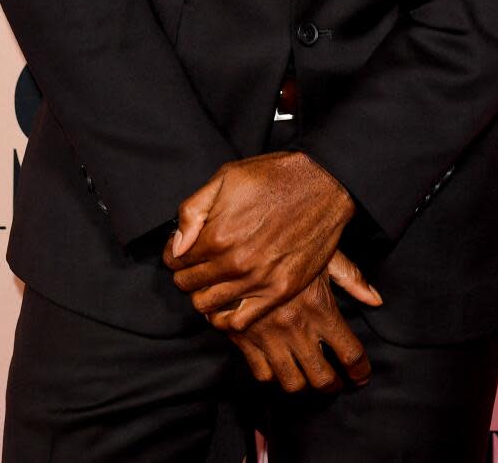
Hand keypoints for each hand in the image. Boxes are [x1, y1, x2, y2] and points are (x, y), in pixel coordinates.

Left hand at [163, 151, 360, 329]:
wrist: (323, 183)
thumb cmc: (274, 176)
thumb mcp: (226, 177)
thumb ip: (193, 211)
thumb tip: (177, 244)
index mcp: (217, 234)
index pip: (175, 260)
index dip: (174, 255)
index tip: (182, 251)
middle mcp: (235, 262)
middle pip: (189, 284)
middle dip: (185, 274)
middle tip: (195, 265)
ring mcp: (258, 280)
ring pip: (208, 305)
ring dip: (203, 294)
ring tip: (211, 282)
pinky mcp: (280, 291)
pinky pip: (239, 321)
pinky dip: (226, 317)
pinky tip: (228, 302)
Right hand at [215, 257, 377, 393]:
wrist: (236, 246)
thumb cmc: (284, 245)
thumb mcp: (322, 253)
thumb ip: (350, 277)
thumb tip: (375, 299)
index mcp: (320, 307)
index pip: (350, 353)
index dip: (360, 370)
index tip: (361, 375)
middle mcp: (296, 328)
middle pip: (323, 378)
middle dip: (334, 385)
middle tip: (337, 382)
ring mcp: (269, 337)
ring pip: (292, 383)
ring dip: (304, 384)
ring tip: (309, 376)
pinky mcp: (245, 340)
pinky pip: (263, 374)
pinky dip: (273, 375)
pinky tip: (280, 364)